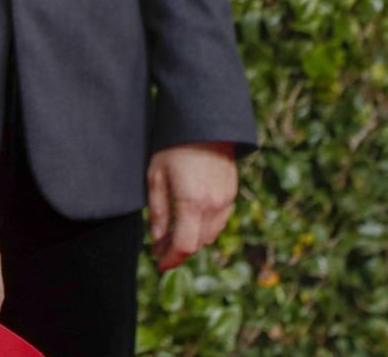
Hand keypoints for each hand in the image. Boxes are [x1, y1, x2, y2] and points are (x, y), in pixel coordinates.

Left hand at [147, 141, 238, 270]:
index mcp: (192, 202)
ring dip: (192, 240)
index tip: (158, 263)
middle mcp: (213, 206)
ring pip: (210, 235)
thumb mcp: (156, 175)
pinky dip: (204, 228)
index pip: (184, 245)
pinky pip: (219, 222)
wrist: (206, 125)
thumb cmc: (174, 147)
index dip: (171, 259)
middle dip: (177, 251)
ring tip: (172, 235)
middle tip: (159, 248)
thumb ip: (157, 210)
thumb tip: (157, 238)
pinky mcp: (231, 194)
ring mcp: (225, 201)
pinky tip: (190, 221)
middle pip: (197, 244)